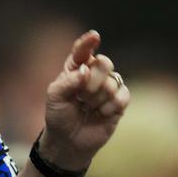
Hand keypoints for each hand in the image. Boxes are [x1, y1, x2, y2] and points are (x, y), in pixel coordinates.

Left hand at [40, 30, 129, 170]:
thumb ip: (68, 81)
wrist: (68, 140)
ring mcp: (109, 86)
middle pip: (104, 62)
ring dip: (97, 99)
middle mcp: (94, 73)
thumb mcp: (55, 96)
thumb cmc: (59, 115)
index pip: (83, 50)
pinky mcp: (119, 102)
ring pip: (112, 82)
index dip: (89, 42)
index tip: (94, 36)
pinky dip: (110, 106)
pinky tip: (100, 113)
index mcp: (76, 67)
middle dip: (92, 82)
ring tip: (88, 108)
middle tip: (81, 97)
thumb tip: (86, 69)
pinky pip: (123, 96)